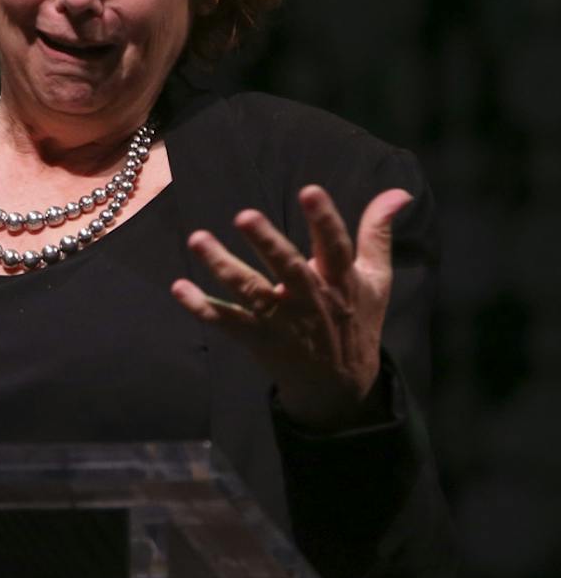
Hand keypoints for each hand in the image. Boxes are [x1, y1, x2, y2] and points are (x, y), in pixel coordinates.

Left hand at [174, 185, 411, 428]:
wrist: (342, 387)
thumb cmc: (356, 320)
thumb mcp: (375, 279)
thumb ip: (378, 233)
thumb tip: (398, 192)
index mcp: (341, 280)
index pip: (334, 246)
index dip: (324, 220)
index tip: (310, 190)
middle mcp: (310, 299)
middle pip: (288, 268)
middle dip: (268, 243)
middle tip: (244, 215)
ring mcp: (281, 320)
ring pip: (250, 292)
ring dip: (223, 266)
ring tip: (197, 238)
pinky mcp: (257, 338)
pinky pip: (226, 322)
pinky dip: (202, 307)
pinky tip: (179, 287)